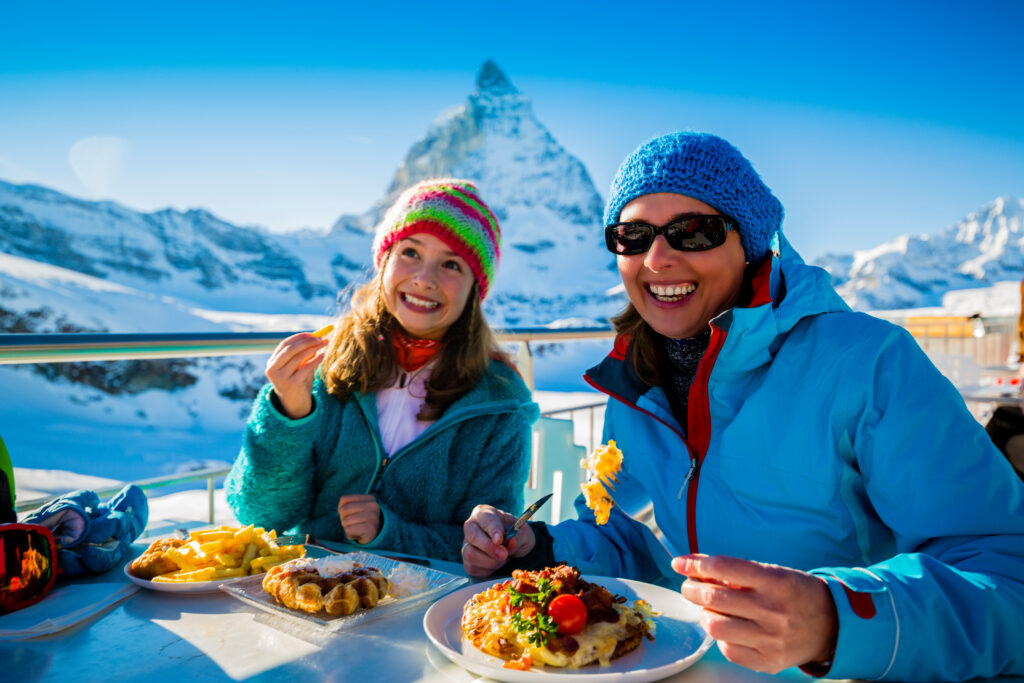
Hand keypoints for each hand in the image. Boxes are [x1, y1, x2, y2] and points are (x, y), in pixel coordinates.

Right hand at [265, 332, 328, 417]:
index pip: (284, 344)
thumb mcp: (299, 367)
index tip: (314, 334)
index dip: (299, 338)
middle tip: (321, 338)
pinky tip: (323, 356)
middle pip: (290, 349)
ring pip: (298, 358)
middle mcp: (272, 369)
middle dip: (307, 342)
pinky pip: (305, 368)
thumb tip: (317, 337)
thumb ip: (304, 354)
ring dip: (313, 349)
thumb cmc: (297, 382)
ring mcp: (280, 377)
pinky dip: (315, 360)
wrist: (295, 404)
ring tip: (324, 344)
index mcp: (272, 362)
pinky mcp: (291, 384)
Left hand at [337, 494, 381, 544]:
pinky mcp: (370, 529)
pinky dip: (349, 534)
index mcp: (369, 498)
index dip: (341, 509)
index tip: (349, 514)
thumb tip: (342, 510)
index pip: (343, 500)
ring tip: (355, 528)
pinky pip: (349, 530)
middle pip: (344, 510)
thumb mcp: (355, 509)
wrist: (373, 535)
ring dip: (346, 527)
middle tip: (352, 522)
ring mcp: (372, 517)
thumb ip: (345, 505)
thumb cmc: (360, 520)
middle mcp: (372, 506)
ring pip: (345, 521)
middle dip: (343, 518)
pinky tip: (357, 534)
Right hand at [461, 505, 533, 576]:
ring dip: (490, 561)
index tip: (500, 539)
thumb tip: (511, 543)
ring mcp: (466, 544)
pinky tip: (496, 565)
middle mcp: (471, 527)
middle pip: (473, 537)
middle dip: (489, 548)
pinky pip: (472, 568)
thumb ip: (519, 536)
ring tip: (503, 559)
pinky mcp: (466, 561)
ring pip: (470, 554)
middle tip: (504, 555)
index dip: (493, 530)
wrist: (515, 548)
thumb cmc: (516, 535)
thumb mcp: (524, 532)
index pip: (486, 520)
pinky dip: (487, 570)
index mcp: (485, 513)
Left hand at [674, 554, 837, 673]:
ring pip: (715, 626)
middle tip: (689, 587)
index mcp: (774, 581)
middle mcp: (772, 609)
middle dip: (692, 590)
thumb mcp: (771, 572)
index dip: (695, 565)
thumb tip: (692, 564)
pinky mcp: (768, 661)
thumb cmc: (794, 592)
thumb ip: (733, 570)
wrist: (831, 625)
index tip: (680, 563)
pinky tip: (728, 628)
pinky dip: (721, 638)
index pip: (724, 568)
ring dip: (704, 615)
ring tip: (708, 610)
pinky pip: (728, 650)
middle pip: (714, 598)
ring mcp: (770, 638)